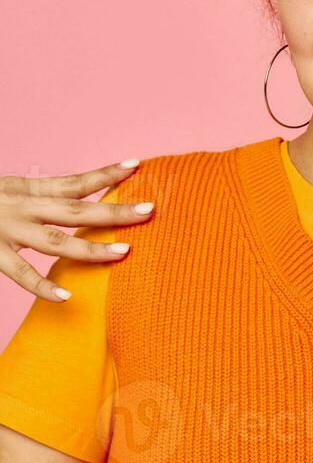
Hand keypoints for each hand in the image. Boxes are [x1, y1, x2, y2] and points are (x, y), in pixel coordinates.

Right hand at [0, 160, 153, 301]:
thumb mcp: (8, 191)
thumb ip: (38, 199)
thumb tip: (75, 202)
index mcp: (27, 191)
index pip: (74, 183)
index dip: (106, 175)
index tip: (136, 165)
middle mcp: (22, 208)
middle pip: (76, 211)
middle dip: (113, 212)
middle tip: (148, 210)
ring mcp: (8, 231)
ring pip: (56, 242)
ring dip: (91, 248)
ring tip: (125, 252)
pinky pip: (21, 273)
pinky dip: (42, 286)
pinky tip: (65, 297)